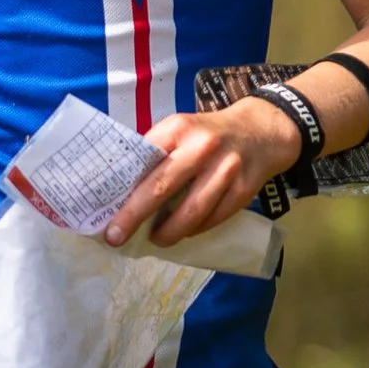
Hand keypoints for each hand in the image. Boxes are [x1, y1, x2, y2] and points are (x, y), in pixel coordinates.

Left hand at [105, 100, 299, 249]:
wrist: (262, 131)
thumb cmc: (210, 134)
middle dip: (135, 215)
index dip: (124, 190)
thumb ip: (158, 152)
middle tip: (116, 237)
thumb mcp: (182, 130)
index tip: (106, 213)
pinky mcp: (244, 190)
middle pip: (162, 187)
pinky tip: (186, 231)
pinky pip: (214, 218)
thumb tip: (122, 189)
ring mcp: (226, 169)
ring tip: (157, 240)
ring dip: (169, 231)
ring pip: (192, 211)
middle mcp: (203, 146)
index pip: (144, 161)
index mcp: (179, 128)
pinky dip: (196, 229)